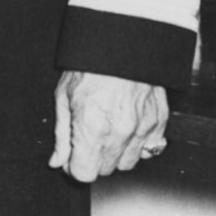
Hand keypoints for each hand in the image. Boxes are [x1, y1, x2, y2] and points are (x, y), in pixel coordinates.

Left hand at [49, 70, 167, 182]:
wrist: (121, 41)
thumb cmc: (89, 65)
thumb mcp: (64, 96)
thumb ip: (61, 134)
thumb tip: (57, 161)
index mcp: (92, 129)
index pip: (83, 174)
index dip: (73, 166)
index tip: (71, 155)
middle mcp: (119, 134)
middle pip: (105, 170)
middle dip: (93, 157)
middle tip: (88, 134)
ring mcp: (142, 130)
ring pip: (127, 163)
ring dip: (116, 153)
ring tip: (108, 128)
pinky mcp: (158, 122)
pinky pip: (149, 149)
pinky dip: (138, 144)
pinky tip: (127, 126)